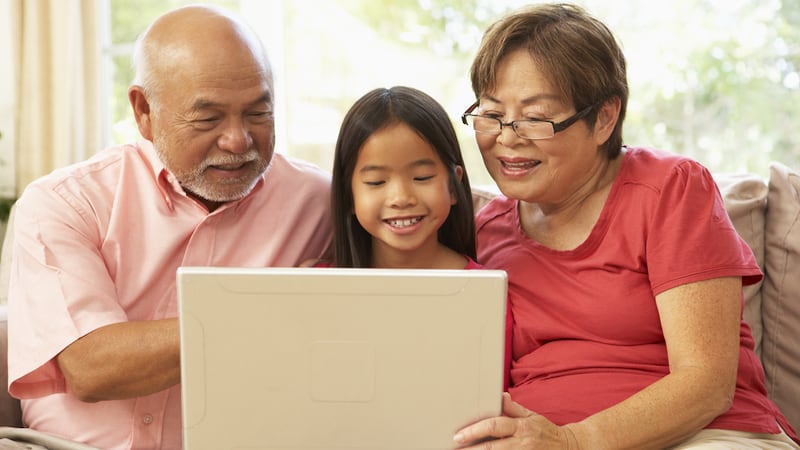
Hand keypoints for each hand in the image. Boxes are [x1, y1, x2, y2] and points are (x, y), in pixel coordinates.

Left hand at [453, 393, 579, 448]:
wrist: (569, 447)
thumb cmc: (546, 431)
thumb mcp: (531, 415)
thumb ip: (513, 408)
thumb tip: (499, 395)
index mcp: (521, 426)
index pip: (494, 426)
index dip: (475, 430)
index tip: (459, 435)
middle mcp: (522, 442)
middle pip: (492, 447)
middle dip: (472, 448)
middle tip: (455, 448)